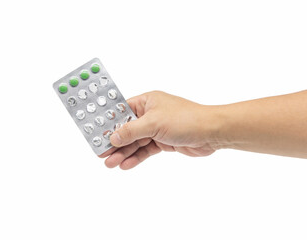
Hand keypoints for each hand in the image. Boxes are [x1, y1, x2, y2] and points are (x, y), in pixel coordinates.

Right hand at [99, 91, 220, 169]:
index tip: (95, 133)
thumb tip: (113, 137)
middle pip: (126, 128)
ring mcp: (156, 129)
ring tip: (110, 163)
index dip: (108, 122)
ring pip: (134, 142)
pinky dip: (135, 157)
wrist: (211, 133)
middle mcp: (150, 114)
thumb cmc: (186, 119)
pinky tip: (125, 164)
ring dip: (122, 152)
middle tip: (100, 153)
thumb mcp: (153, 123)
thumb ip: (131, 131)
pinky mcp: (162, 142)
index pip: (121, 111)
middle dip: (114, 141)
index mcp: (147, 102)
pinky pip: (144, 150)